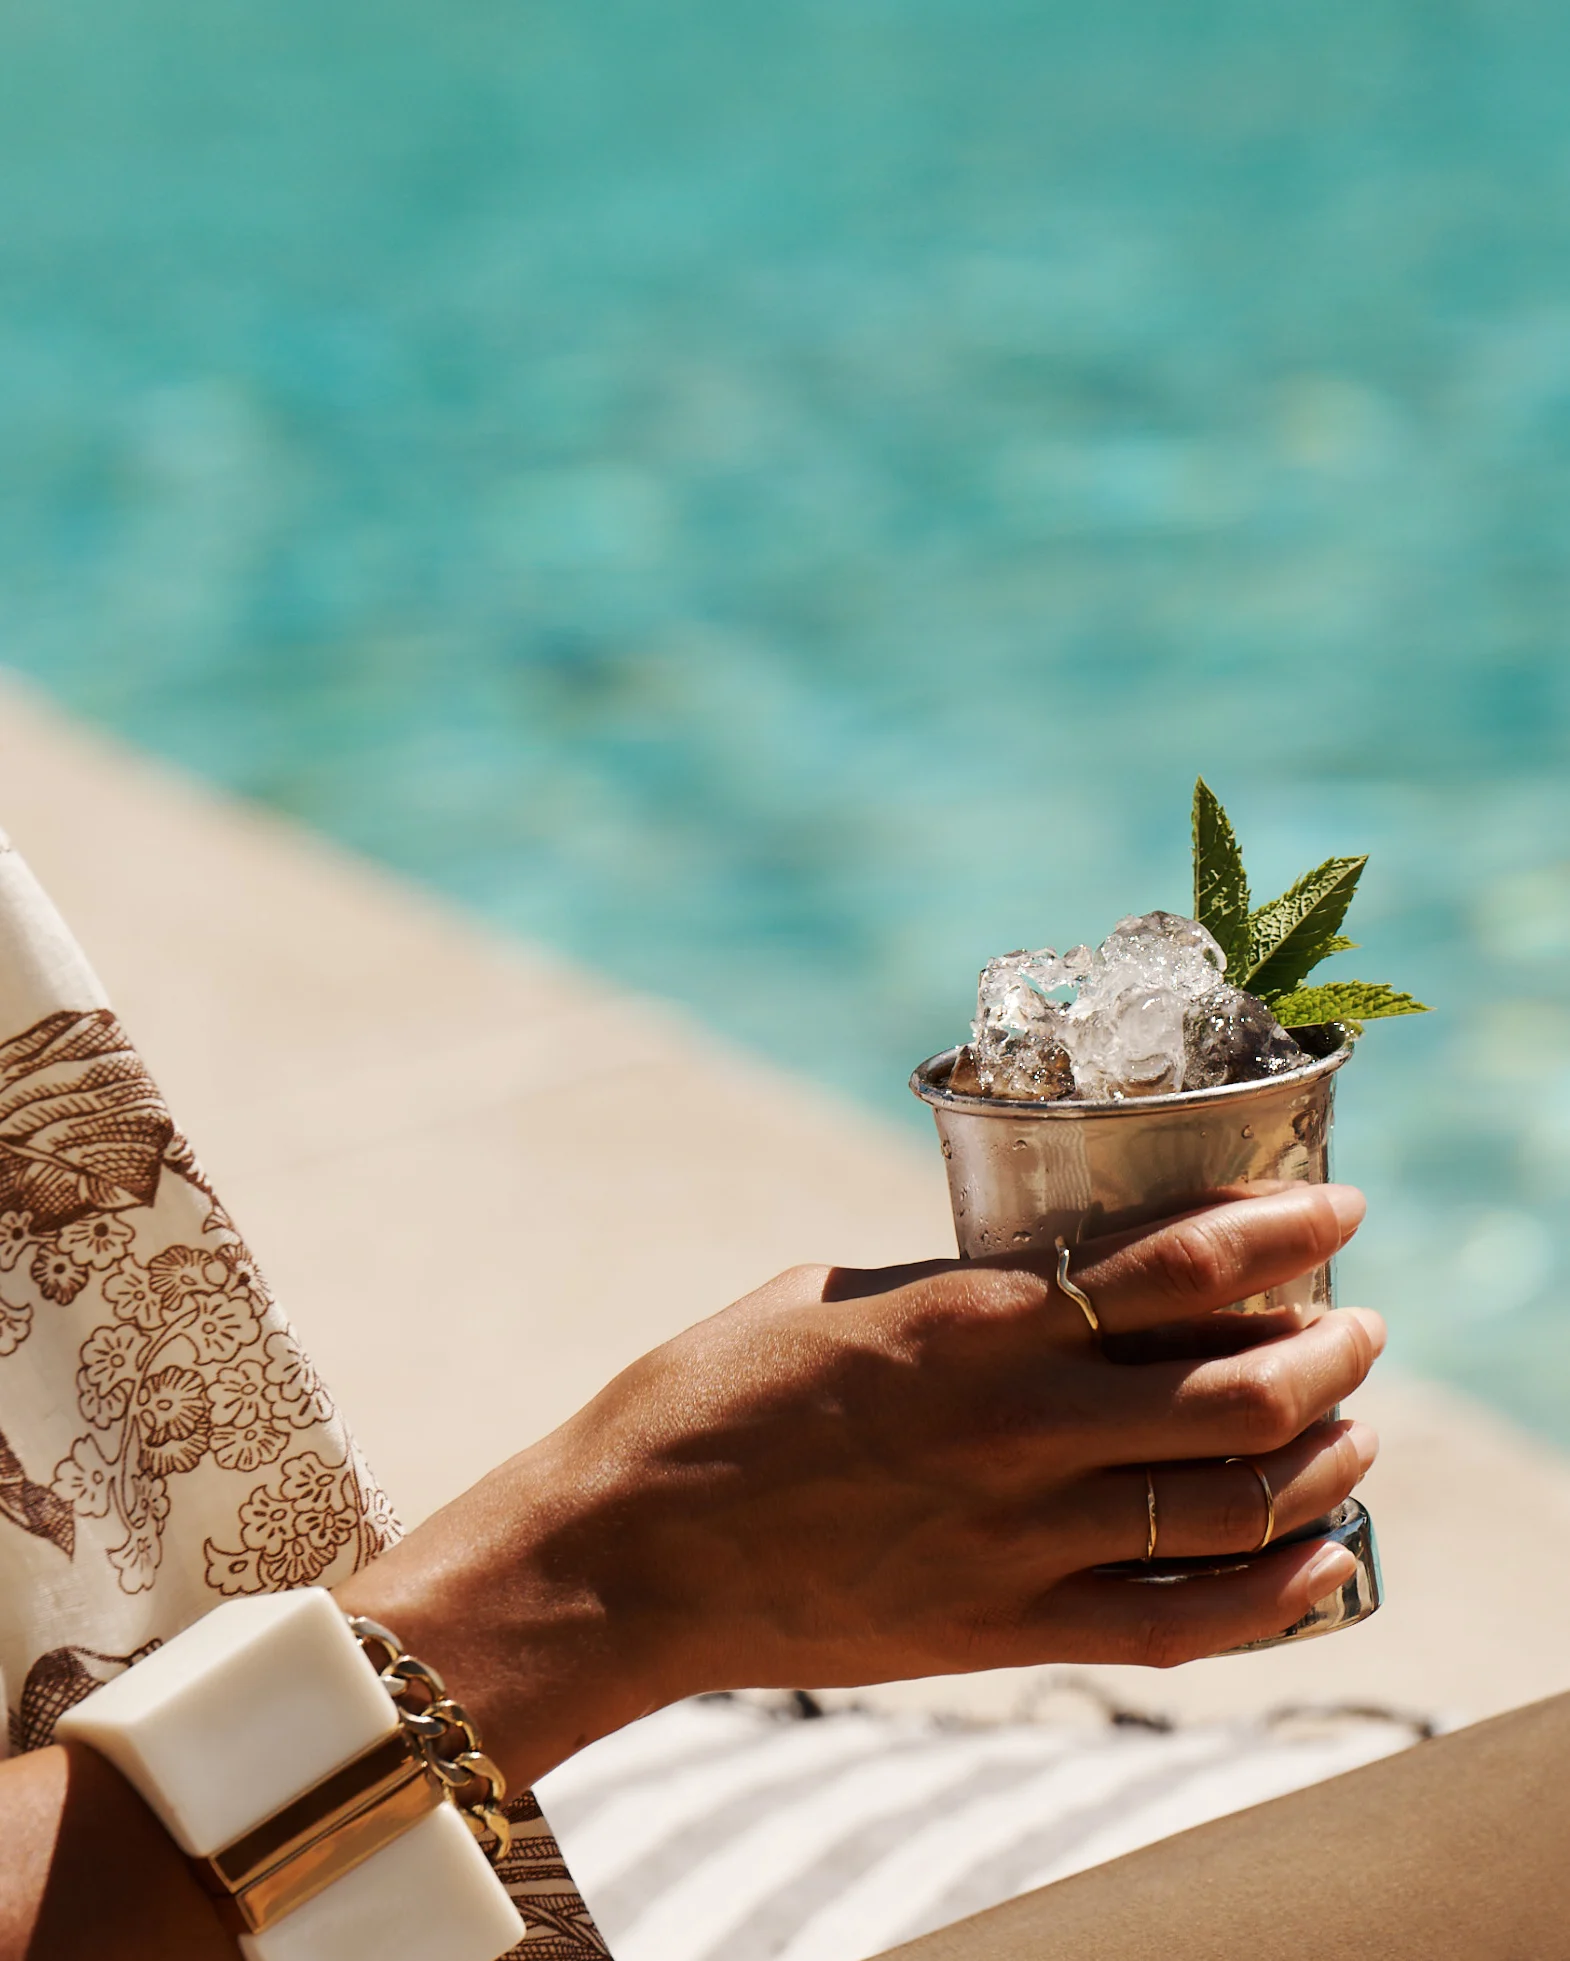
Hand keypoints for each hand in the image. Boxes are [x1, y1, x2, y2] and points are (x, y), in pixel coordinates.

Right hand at [337, 1182, 1380, 1787]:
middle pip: (1243, 1389)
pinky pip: (1184, 1625)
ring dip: (1322, 1459)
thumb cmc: (712, 1394)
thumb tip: (1058, 1277)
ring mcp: (1019, 1539)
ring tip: (1349, 1427)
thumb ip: (963, 1291)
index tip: (1340, 1212)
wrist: (629, 1549)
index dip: (1288, 1231)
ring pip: (1236, 1505)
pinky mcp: (1004, 1632)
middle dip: (1331, 1350)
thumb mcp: (837, 1294)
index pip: (1186, 1261)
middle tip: (1355, 1328)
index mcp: (974, 1318)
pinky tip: (1320, 1558)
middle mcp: (1019, 1426)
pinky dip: (1276, 1592)